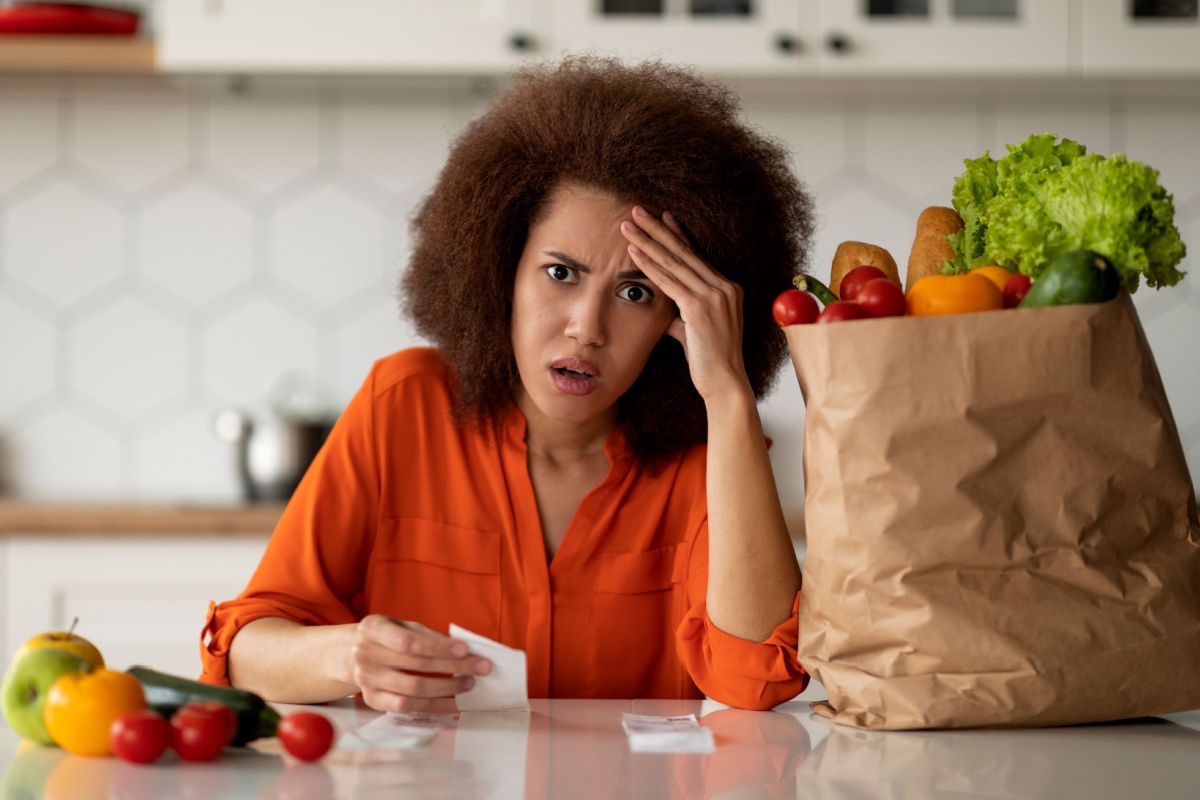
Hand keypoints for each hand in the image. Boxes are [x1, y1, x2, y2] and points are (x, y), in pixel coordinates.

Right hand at [352, 616, 490, 712]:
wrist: (353, 653)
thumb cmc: (389, 637)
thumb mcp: (404, 626)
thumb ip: (429, 635)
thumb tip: (465, 649)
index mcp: (373, 628)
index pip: (409, 641)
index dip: (438, 646)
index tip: (465, 649)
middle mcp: (365, 654)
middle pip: (416, 665)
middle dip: (454, 666)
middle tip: (481, 667)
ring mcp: (366, 679)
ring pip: (413, 689)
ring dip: (446, 687)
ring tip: (468, 682)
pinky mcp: (371, 699)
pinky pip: (405, 706)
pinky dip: (430, 703)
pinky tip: (448, 698)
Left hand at [620, 206, 751, 402]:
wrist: (725, 383)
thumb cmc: (709, 362)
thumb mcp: (694, 332)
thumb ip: (682, 317)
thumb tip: (668, 315)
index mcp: (727, 289)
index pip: (696, 255)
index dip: (677, 235)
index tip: (661, 216)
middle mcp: (724, 287)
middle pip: (684, 251)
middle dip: (657, 229)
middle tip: (637, 210)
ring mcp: (714, 296)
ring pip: (674, 261)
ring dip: (647, 241)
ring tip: (627, 225)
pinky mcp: (700, 308)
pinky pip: (669, 281)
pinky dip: (649, 265)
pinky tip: (633, 252)